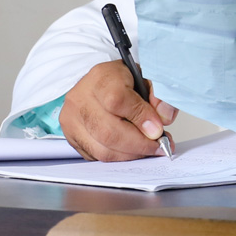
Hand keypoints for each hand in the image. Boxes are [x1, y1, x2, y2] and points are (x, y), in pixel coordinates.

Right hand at [61, 61, 177, 160]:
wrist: (101, 83)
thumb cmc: (124, 81)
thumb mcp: (147, 78)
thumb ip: (160, 95)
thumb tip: (164, 118)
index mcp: (100, 77)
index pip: (116, 100)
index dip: (140, 118)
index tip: (158, 129)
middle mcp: (80, 98)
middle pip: (108, 132)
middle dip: (140, 144)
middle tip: (159, 146)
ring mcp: (72, 119)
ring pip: (103, 149)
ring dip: (131, 155)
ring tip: (148, 149)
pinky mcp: (71, 137)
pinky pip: (97, 156)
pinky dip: (119, 158)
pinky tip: (132, 149)